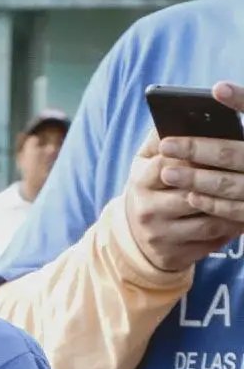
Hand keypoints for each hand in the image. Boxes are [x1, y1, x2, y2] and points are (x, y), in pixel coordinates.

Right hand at [126, 84, 243, 272]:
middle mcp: (146, 209)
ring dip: (233, 207)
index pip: (170, 163)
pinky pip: (210, 240)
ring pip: (206, 218)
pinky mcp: (173, 253)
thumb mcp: (146, 162)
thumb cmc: (152, 188)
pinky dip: (231, 227)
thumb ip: (159, 139)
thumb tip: (178, 115)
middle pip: (192, 192)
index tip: (222, 143)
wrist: (135, 235)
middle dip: (222, 181)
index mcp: (140, 180)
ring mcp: (159, 233)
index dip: (197, 153)